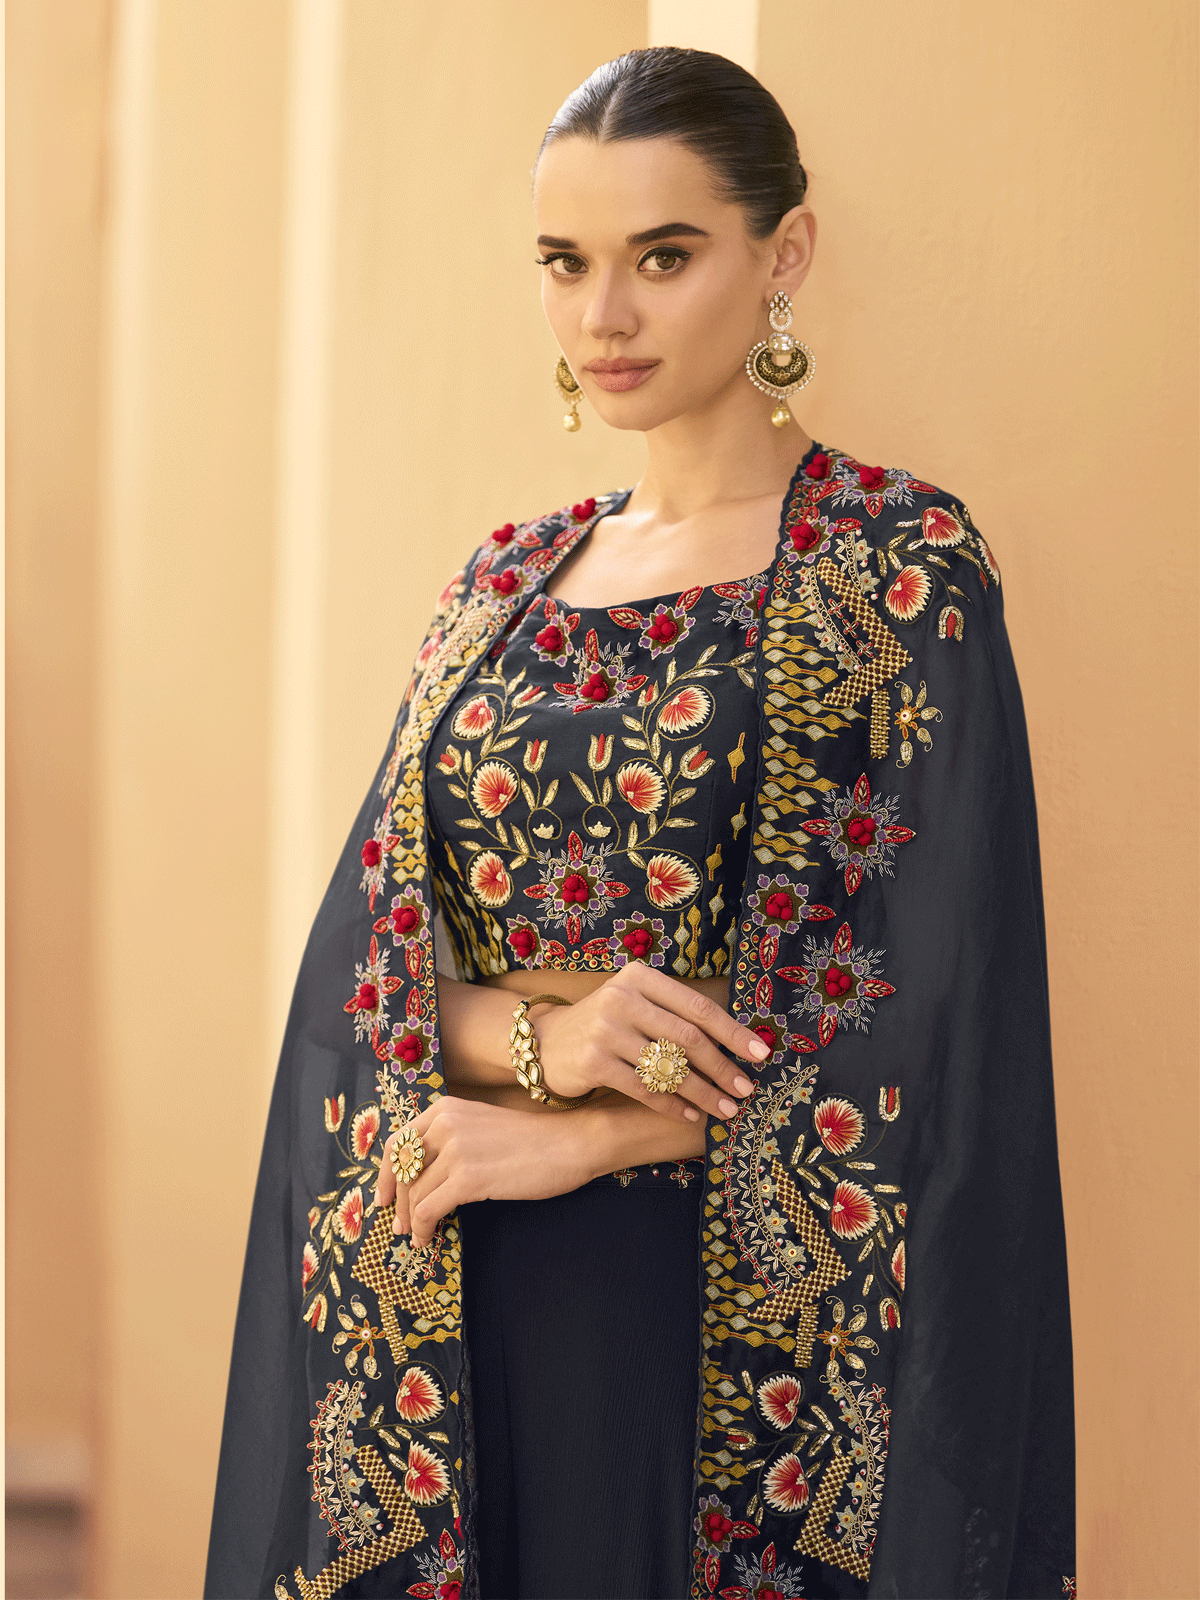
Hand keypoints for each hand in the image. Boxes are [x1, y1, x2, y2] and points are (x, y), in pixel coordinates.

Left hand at [374, 1095, 592, 1248]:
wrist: (570, 1144)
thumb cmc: (532, 1140)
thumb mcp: (482, 1126)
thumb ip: (450, 1141)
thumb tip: (420, 1176)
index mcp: (446, 1109)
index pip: (398, 1143)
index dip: (384, 1175)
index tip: (383, 1198)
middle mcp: (445, 1124)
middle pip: (403, 1171)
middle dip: (398, 1203)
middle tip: (399, 1226)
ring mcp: (455, 1150)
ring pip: (415, 1194)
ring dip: (412, 1221)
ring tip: (417, 1236)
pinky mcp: (468, 1177)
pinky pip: (429, 1209)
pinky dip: (424, 1227)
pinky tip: (429, 1237)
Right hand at [534, 964, 769, 1123]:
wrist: (547, 1042)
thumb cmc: (606, 1024)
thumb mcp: (637, 1004)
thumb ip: (676, 1015)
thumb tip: (737, 1044)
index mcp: (640, 978)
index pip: (697, 1007)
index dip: (733, 1032)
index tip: (761, 1053)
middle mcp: (622, 998)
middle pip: (687, 1039)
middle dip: (722, 1068)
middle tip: (745, 1090)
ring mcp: (605, 1030)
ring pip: (668, 1068)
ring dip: (703, 1093)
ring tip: (725, 1109)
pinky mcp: (593, 1062)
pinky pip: (645, 1089)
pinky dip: (672, 1105)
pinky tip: (690, 1115)